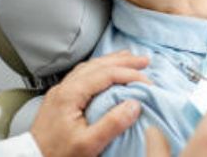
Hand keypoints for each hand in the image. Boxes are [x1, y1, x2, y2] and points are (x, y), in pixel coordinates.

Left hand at [31, 50, 150, 156]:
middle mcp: (64, 88)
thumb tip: (134, 104)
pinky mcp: (59, 98)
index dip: (129, 74)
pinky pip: (82, 74)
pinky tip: (106, 72)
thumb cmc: (58, 155)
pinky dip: (100, 69)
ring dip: (111, 61)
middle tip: (144, 60)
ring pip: (89, 67)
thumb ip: (112, 124)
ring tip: (129, 59)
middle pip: (97, 65)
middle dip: (123, 60)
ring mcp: (60, 91)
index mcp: (70, 94)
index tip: (147, 82)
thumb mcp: (88, 144)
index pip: (105, 74)